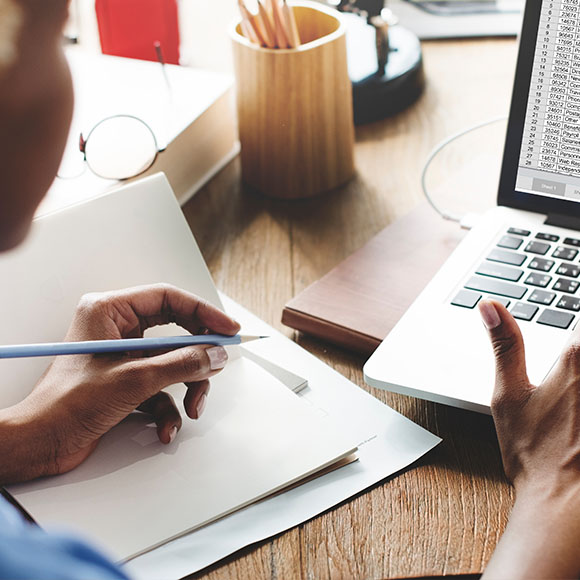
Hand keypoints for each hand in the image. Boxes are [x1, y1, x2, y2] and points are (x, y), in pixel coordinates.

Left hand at [0, 284, 239, 483]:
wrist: (41, 444)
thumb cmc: (66, 405)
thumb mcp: (133, 380)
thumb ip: (181, 364)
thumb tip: (214, 355)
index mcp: (109, 311)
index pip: (168, 298)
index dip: (203, 312)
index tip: (227, 329)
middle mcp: (117, 329)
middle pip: (175, 331)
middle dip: (197, 355)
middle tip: (218, 364)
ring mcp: (123, 356)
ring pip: (172, 361)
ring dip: (187, 387)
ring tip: (192, 407)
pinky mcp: (126, 380)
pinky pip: (161, 386)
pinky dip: (168, 408)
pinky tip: (165, 428)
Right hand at [479, 299, 579, 578]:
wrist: (563, 503)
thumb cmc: (532, 452)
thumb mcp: (507, 394)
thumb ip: (504, 344)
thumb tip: (489, 305)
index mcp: (574, 359)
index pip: (577, 332)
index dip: (568, 349)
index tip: (556, 380)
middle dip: (573, 366)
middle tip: (559, 405)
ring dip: (575, 398)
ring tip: (567, 417)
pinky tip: (575, 422)